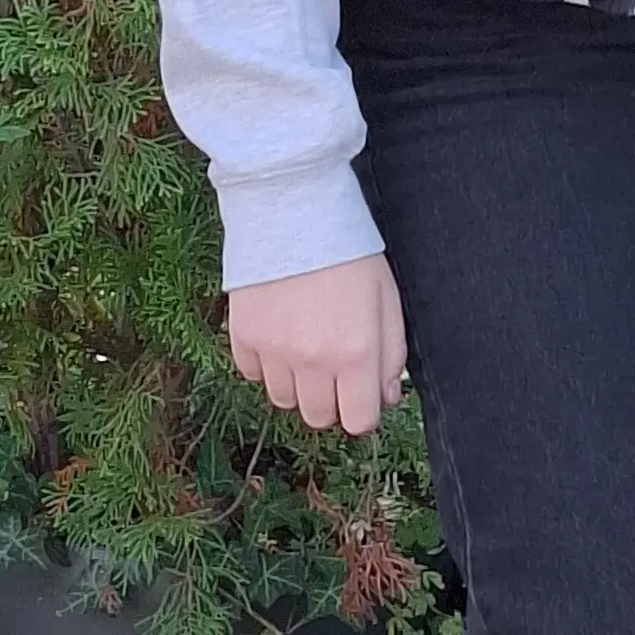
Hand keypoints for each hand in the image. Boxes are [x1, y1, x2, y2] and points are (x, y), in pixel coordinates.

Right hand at [228, 252, 409, 439]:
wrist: (295, 213)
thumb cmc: (348, 255)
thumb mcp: (387, 301)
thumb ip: (391, 355)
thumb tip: (386, 398)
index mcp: (355, 355)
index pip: (358, 421)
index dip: (362, 411)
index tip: (361, 395)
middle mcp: (312, 362)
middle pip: (318, 416)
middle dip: (330, 401)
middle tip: (334, 369)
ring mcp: (273, 352)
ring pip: (283, 400)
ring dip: (297, 384)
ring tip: (306, 347)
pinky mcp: (243, 337)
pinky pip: (252, 374)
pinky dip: (265, 364)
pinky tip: (279, 335)